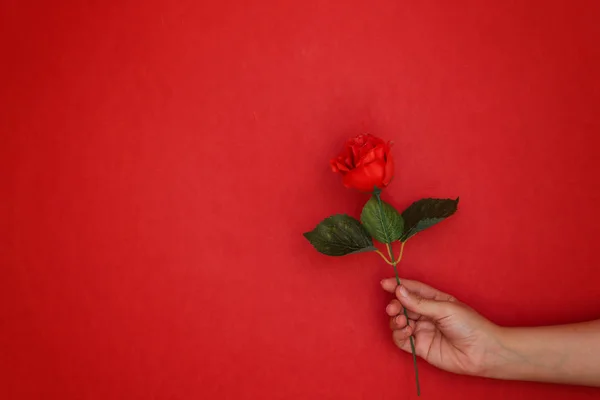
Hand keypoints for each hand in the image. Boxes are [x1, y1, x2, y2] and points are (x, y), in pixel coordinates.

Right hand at [381, 278, 500, 376]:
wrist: (482, 352)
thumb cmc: (470, 325)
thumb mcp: (444, 308)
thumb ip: (419, 302)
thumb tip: (399, 291)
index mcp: (435, 300)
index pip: (412, 290)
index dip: (398, 285)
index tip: (384, 283)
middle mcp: (426, 314)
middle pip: (403, 306)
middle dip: (395, 304)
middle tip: (393, 307)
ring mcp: (422, 330)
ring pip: (399, 322)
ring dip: (396, 319)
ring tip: (403, 321)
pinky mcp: (419, 347)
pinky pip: (401, 340)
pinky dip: (399, 334)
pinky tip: (407, 331)